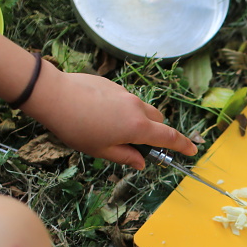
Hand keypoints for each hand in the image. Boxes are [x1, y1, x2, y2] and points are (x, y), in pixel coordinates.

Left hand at [22, 63, 196, 168]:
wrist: (54, 95)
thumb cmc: (77, 128)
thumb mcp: (101, 150)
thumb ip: (125, 157)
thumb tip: (141, 162)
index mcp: (137, 127)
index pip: (169, 137)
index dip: (183, 145)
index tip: (193, 150)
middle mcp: (136, 108)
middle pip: (158, 121)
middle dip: (156, 133)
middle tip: (139, 145)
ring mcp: (125, 93)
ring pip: (142, 109)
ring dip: (139, 121)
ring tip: (114, 129)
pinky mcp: (112, 84)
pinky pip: (127, 99)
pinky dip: (124, 110)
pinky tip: (101, 115)